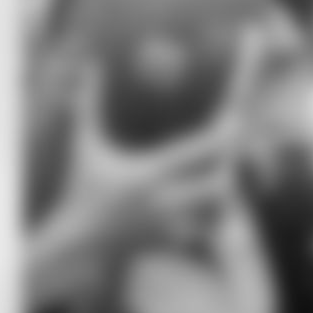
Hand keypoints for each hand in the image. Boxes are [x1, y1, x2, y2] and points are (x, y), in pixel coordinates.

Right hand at [37, 28, 264, 263]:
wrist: (75, 245)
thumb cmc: (82, 190)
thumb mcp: (85, 146)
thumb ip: (87, 105)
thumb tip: (88, 66)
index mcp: (150, 172)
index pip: (197, 152)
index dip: (220, 138)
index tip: (234, 122)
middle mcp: (164, 199)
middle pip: (219, 182)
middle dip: (231, 167)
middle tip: (236, 151)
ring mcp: (171, 224)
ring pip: (220, 210)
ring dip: (227, 195)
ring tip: (222, 180)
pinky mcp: (173, 243)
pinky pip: (210, 232)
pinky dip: (218, 221)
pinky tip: (215, 211)